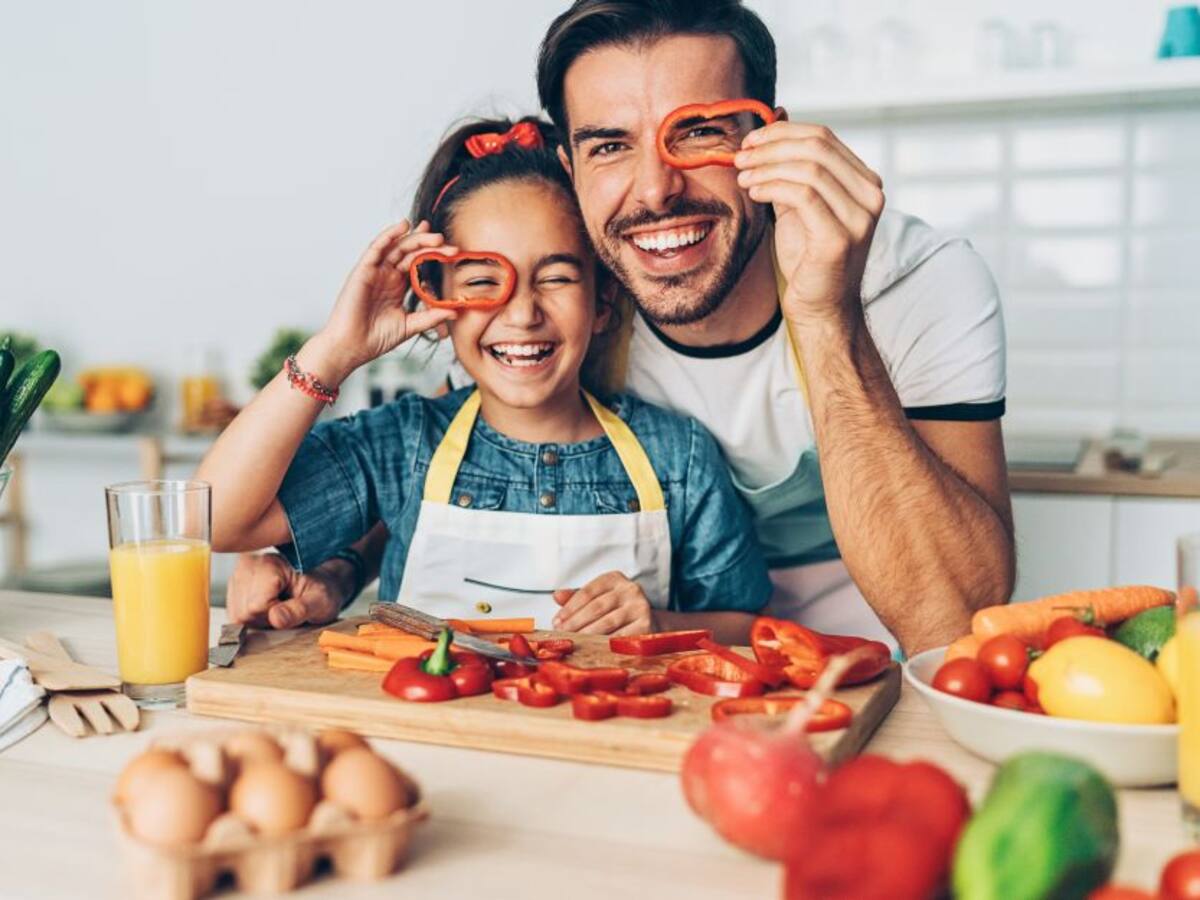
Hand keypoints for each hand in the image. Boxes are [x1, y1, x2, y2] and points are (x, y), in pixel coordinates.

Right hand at [225, 552, 343, 628]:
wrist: (321, 580)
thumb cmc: (322, 589)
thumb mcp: (320, 601)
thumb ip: (299, 610)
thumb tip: (276, 618)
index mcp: (268, 564)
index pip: (256, 607)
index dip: (274, 616)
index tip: (292, 607)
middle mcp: (248, 565)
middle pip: (243, 612)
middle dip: (265, 618)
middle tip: (287, 608)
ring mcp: (238, 575)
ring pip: (237, 615)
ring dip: (258, 618)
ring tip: (279, 606)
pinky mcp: (234, 585)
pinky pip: (235, 614)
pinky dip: (252, 616)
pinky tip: (268, 606)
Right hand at [311, 220, 459, 379]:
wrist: (352, 347)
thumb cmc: (376, 338)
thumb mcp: (410, 325)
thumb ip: (431, 317)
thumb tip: (455, 311)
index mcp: (398, 286)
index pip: (418, 264)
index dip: (434, 256)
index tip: (453, 253)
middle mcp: (387, 275)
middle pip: (410, 252)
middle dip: (429, 245)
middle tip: (447, 243)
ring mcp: (375, 272)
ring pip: (396, 247)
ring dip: (414, 238)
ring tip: (432, 234)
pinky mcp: (363, 271)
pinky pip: (376, 248)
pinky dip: (389, 235)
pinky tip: (403, 226)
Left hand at [551, 571, 658, 635]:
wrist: (649, 621)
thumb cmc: (618, 609)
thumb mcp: (598, 598)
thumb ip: (577, 597)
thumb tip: (556, 596)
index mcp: (615, 579)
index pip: (588, 591)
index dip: (570, 607)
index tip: (557, 621)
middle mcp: (630, 589)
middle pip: (596, 606)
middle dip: (576, 622)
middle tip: (562, 634)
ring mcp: (640, 606)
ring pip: (608, 622)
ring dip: (588, 633)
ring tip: (574, 641)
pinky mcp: (647, 624)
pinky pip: (622, 636)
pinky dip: (606, 643)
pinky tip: (594, 648)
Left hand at [735, 120, 884, 323]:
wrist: (819, 306)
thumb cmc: (807, 256)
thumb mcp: (799, 203)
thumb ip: (792, 168)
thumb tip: (777, 118)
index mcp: (865, 182)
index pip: (824, 137)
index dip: (783, 132)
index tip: (751, 140)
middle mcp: (871, 196)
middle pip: (817, 148)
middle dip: (772, 147)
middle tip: (741, 155)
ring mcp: (860, 217)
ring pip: (809, 169)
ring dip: (767, 167)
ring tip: (742, 175)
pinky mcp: (840, 238)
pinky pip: (803, 196)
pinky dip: (772, 187)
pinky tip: (754, 192)